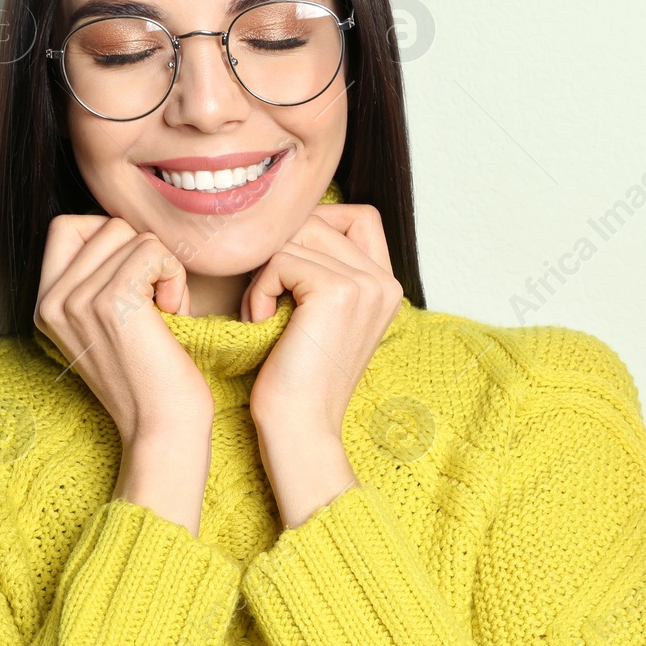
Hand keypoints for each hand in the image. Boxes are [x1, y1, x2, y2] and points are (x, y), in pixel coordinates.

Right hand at [35, 215, 214, 447]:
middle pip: (104, 225)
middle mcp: (52, 300)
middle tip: (153, 300)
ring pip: (132, 235)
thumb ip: (98, 276)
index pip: (65, 226)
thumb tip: (120, 226)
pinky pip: (152, 250)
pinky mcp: (111, 301)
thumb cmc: (150, 374)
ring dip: (162, 268)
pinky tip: (171, 313)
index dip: (109, 239)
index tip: (132, 280)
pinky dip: (174, 275)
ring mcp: (77, 300)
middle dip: (141, 253)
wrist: (162, 427)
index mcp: (45, 304)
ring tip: (163, 313)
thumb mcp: (106, 320)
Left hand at [242, 204, 402, 435]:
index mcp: (386, 287)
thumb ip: (321, 268)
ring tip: (261, 313)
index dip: (314, 227)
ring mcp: (366, 285)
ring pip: (297, 235)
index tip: (285, 270)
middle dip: (280, 250)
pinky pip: (280, 259)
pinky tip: (260, 322)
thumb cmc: (295, 378)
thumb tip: (288, 221)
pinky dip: (258, 288)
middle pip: (320, 220)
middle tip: (265, 297)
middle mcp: (385, 282)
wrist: (299, 429)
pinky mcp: (338, 291)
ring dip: (264, 271)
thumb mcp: (316, 315)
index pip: (358, 216)